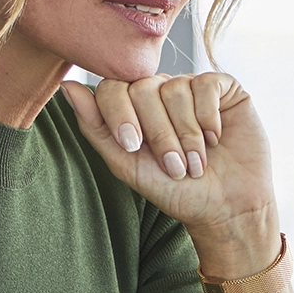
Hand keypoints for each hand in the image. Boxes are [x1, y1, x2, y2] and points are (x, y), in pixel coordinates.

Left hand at [60, 73, 278, 271]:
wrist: (226, 208)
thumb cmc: (176, 191)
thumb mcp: (128, 165)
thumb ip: (96, 127)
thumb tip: (67, 86)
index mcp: (134, 106)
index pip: (113, 87)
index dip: (121, 115)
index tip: (133, 148)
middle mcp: (162, 91)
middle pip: (143, 88)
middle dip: (158, 133)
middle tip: (174, 165)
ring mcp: (192, 87)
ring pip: (176, 89)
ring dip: (186, 134)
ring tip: (197, 161)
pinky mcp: (224, 88)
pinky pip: (207, 84)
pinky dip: (208, 117)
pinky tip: (215, 138)